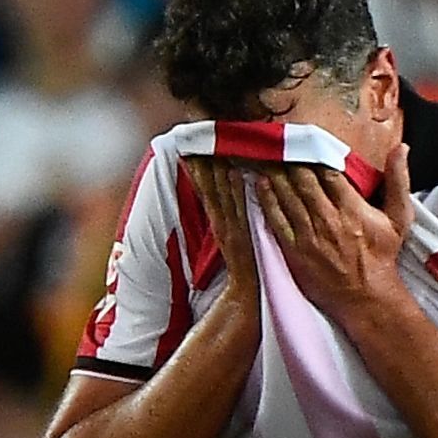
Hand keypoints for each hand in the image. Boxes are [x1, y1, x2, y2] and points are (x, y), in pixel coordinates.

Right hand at [184, 157, 258, 312]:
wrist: (242, 297)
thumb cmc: (241, 274)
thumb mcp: (232, 246)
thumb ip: (230, 227)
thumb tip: (230, 211)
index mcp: (220, 225)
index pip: (207, 193)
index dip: (200, 172)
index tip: (194, 150)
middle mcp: (221, 224)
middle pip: (209, 189)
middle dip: (203, 166)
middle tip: (196, 140)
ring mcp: (229, 229)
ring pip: (220, 195)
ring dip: (215, 172)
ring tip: (210, 148)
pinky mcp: (239, 236)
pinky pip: (235, 208)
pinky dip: (234, 190)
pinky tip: (233, 173)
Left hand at [256, 142, 412, 321]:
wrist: (366, 297)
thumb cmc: (382, 258)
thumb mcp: (400, 218)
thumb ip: (399, 181)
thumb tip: (403, 148)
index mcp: (351, 206)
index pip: (327, 170)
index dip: (313, 151)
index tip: (303, 137)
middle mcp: (328, 218)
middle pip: (303, 179)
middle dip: (289, 158)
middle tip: (277, 141)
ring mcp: (309, 235)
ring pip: (287, 196)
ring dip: (275, 174)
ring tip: (264, 156)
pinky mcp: (295, 251)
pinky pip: (277, 221)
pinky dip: (268, 201)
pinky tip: (261, 185)